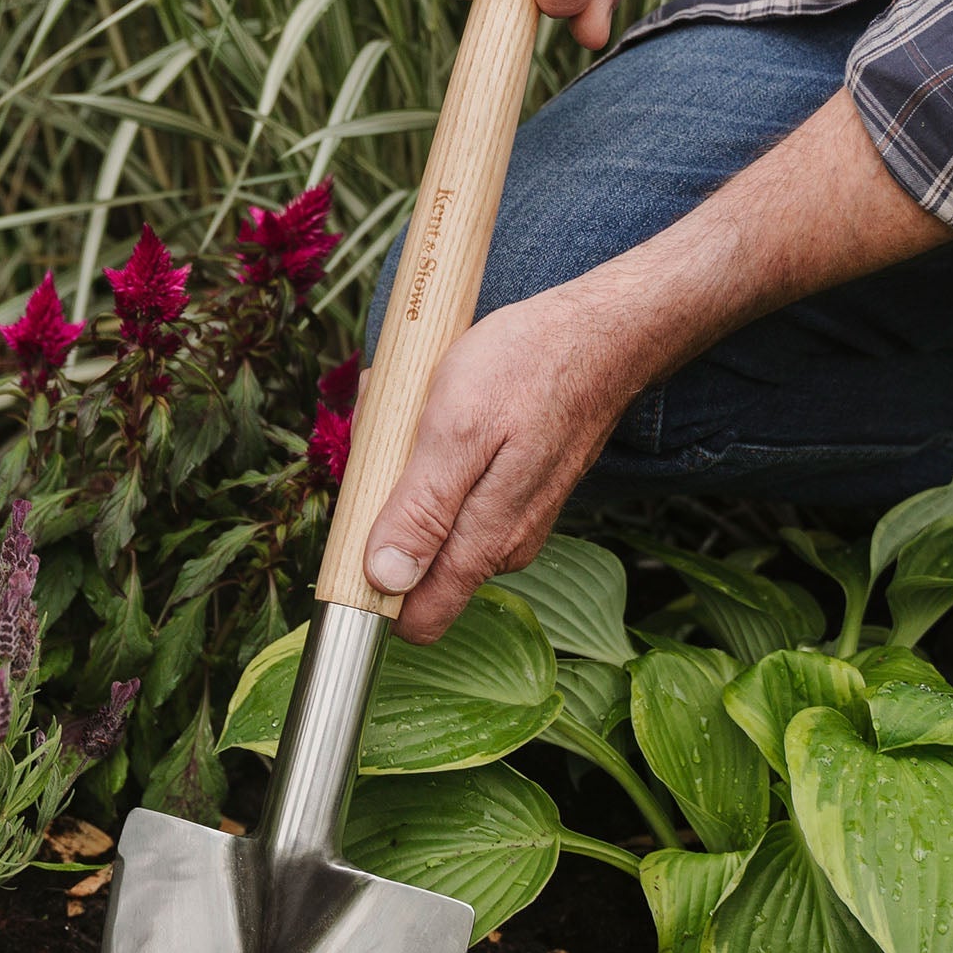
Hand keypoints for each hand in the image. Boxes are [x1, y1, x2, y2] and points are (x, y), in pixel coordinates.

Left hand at [356, 93, 952, 641]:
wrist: (602, 333)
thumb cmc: (529, 368)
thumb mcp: (456, 430)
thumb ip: (422, 510)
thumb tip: (386, 581)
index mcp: (484, 544)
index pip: (416, 619)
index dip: (371, 593)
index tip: (350, 535)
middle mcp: (501, 546)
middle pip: (412, 564)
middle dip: (382, 507)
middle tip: (391, 437)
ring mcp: (510, 519)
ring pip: (428, 518)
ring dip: (405, 470)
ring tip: (420, 409)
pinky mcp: (514, 490)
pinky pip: (451, 488)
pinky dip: (432, 451)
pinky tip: (442, 406)